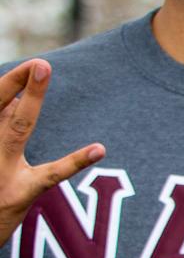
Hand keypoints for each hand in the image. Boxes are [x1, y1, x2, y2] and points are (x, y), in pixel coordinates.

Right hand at [1, 59, 104, 241]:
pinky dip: (75, 161)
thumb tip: (18, 98)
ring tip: (43, 68)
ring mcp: (0, 171)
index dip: (8, 82)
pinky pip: (49, 174)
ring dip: (30, 97)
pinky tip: (99, 148)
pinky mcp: (18, 195)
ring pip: (16, 127)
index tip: (32, 66)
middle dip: (13, 80)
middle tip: (39, 62)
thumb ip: (1, 127)